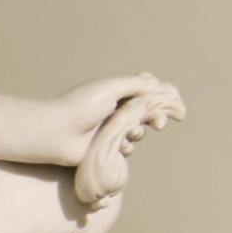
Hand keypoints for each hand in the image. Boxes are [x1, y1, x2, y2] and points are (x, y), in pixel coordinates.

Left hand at [56, 74, 182, 219]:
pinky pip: (127, 147)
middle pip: (147, 110)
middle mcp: (115, 109)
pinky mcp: (107, 146)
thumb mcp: (110, 88)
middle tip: (159, 124)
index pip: (147, 90)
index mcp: (116, 92)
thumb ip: (136, 84)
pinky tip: (118, 146)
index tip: (174, 100)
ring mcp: (111, 128)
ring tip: (129, 134)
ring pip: (138, 130)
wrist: (57, 132)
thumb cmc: (80, 106)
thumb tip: (157, 84)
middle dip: (157, 116)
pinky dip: (126, 146)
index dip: (162, 95)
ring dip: (137, 132)